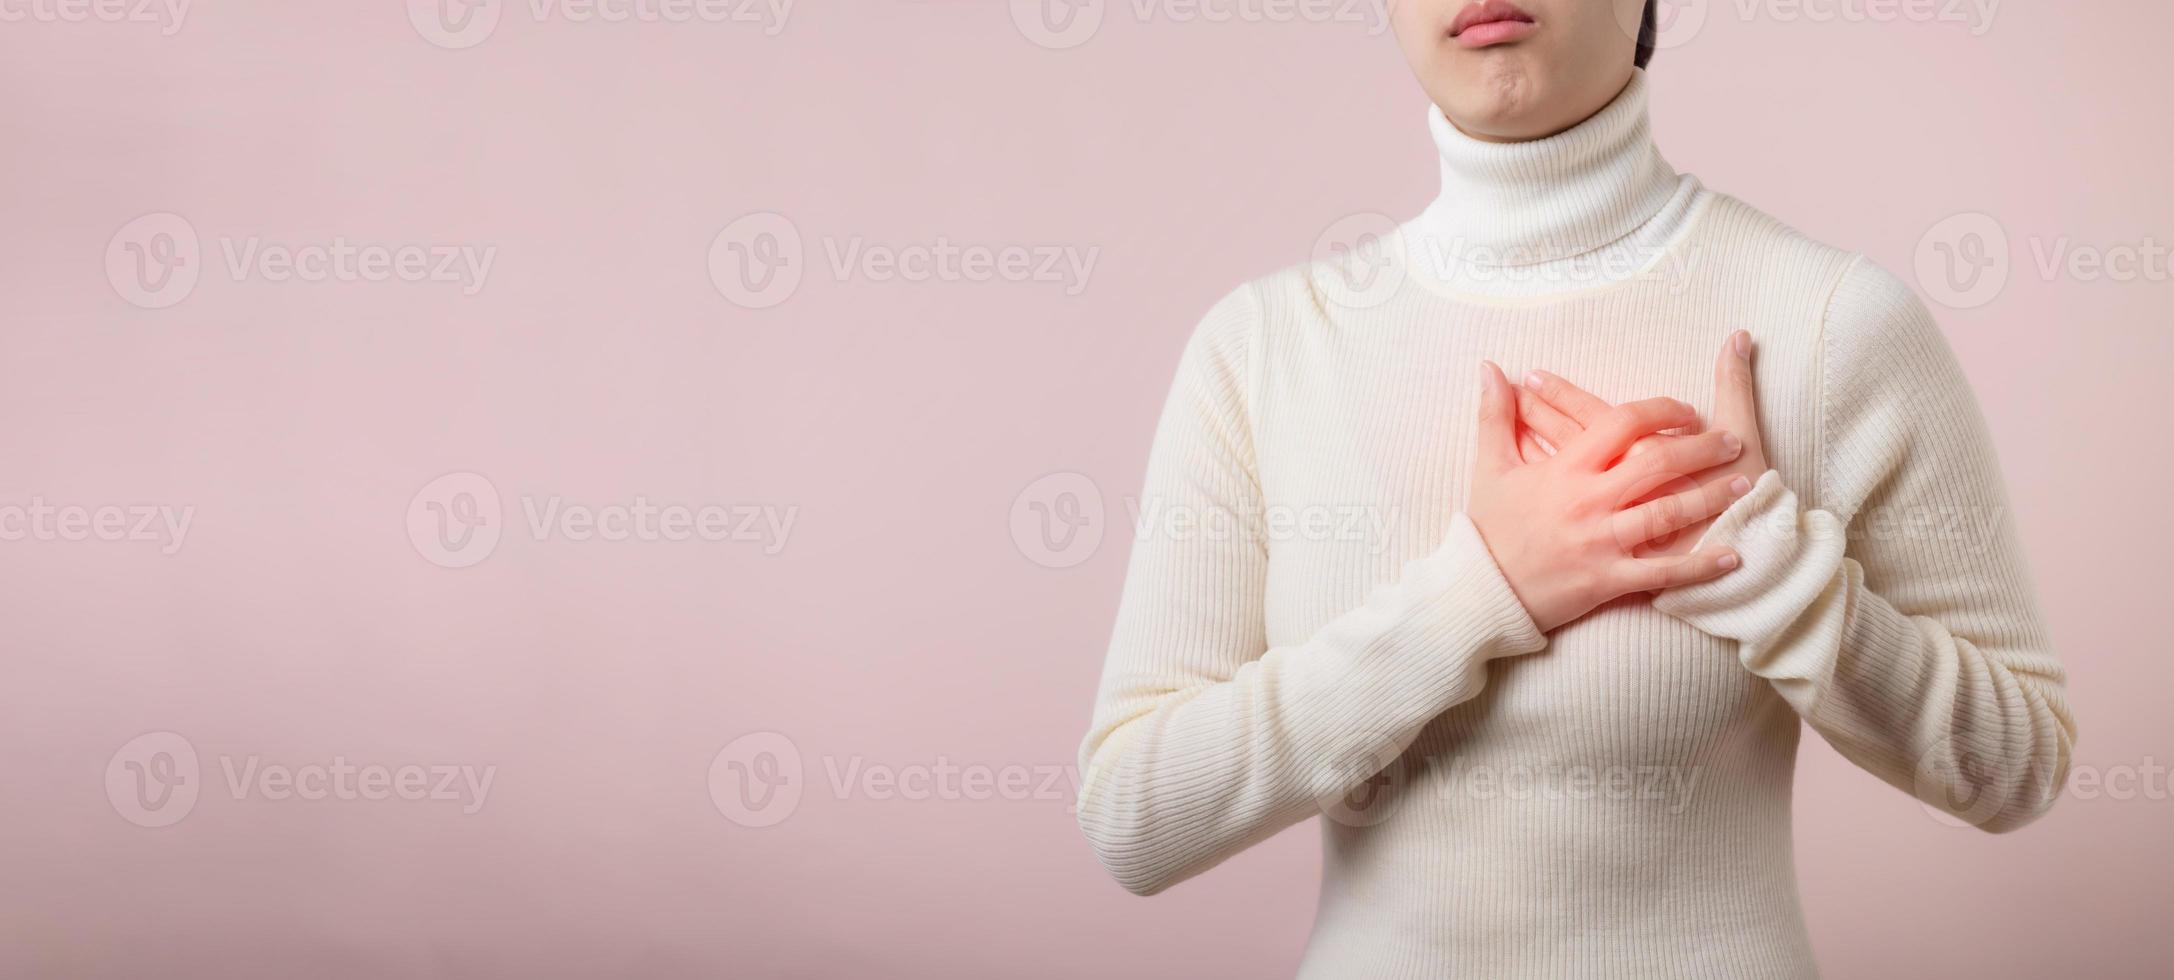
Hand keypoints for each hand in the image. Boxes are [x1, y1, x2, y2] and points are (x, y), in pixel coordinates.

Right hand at [1469, 360, 1750, 632]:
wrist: (1479, 592)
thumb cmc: (1488, 528)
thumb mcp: (1489, 467)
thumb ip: (1494, 414)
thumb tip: (1491, 367)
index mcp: (1564, 469)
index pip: (1621, 423)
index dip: (1660, 410)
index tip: (1687, 410)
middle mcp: (1587, 501)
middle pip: (1656, 463)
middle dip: (1700, 448)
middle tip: (1732, 442)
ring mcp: (1600, 542)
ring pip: (1666, 514)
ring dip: (1710, 498)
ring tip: (1743, 485)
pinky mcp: (1608, 581)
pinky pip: (1663, 574)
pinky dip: (1700, 566)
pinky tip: (1732, 557)